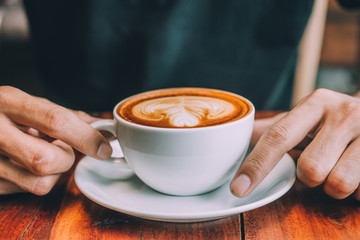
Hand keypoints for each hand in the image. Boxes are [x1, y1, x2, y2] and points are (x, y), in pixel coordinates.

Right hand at [0, 86, 111, 194]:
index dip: (86, 136)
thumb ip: (64, 115)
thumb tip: (101, 127)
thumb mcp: (25, 103)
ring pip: (40, 182)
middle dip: (66, 158)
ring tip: (41, 155)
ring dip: (54, 173)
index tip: (105, 147)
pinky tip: (23, 164)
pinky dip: (34, 179)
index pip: (56, 121)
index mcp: (7, 102)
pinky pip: (25, 191)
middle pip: (47, 160)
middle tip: (63, 149)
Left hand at [231, 88, 359, 199]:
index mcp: (316, 103)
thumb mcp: (308, 116)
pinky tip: (359, 171)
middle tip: (319, 163)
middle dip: (309, 176)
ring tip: (340, 167)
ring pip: (337, 184)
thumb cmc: (336, 121)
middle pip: (309, 169)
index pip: (278, 137)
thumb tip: (236, 134)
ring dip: (333, 186)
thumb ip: (274, 128)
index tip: (238, 188)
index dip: (256, 165)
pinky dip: (357, 191)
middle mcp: (344, 113)